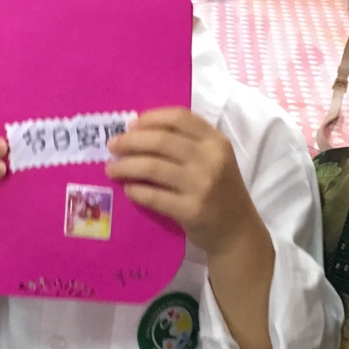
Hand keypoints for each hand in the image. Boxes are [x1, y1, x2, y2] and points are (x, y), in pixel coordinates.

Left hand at [106, 107, 262, 256]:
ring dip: (125, 166)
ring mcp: (201, 186)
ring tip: (111, 169)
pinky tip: (128, 190)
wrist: (237, 230)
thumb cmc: (219, 190)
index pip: (179, 118)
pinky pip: (154, 196)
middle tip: (112, 146)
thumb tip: (137, 129)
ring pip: (152, 167)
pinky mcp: (191, 211)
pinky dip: (136, 191)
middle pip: (160, 140)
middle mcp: (210, 159)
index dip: (150, 118)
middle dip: (130, 141)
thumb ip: (187, 142)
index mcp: (216, 141)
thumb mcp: (214, 158)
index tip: (131, 125)